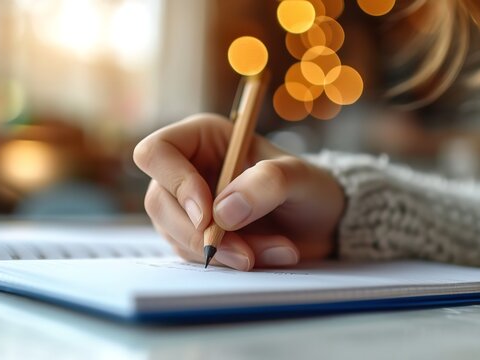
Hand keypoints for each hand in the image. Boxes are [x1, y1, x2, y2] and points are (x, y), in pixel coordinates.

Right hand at [133, 113, 344, 270]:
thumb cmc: (308, 187)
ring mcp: (186, 205)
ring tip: (275, 250)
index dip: (175, 183)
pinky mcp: (195, 235)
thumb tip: (222, 213)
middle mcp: (187, 168)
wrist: (322, 224)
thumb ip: (267, 183)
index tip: (208, 214)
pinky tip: (264, 256)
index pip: (156, 152)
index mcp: (203, 137)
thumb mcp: (299, 177)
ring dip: (223, 252)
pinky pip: (193, 255)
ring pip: (175, 234)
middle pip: (159, 201)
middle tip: (244, 253)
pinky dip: (228, 262)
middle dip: (200, 233)